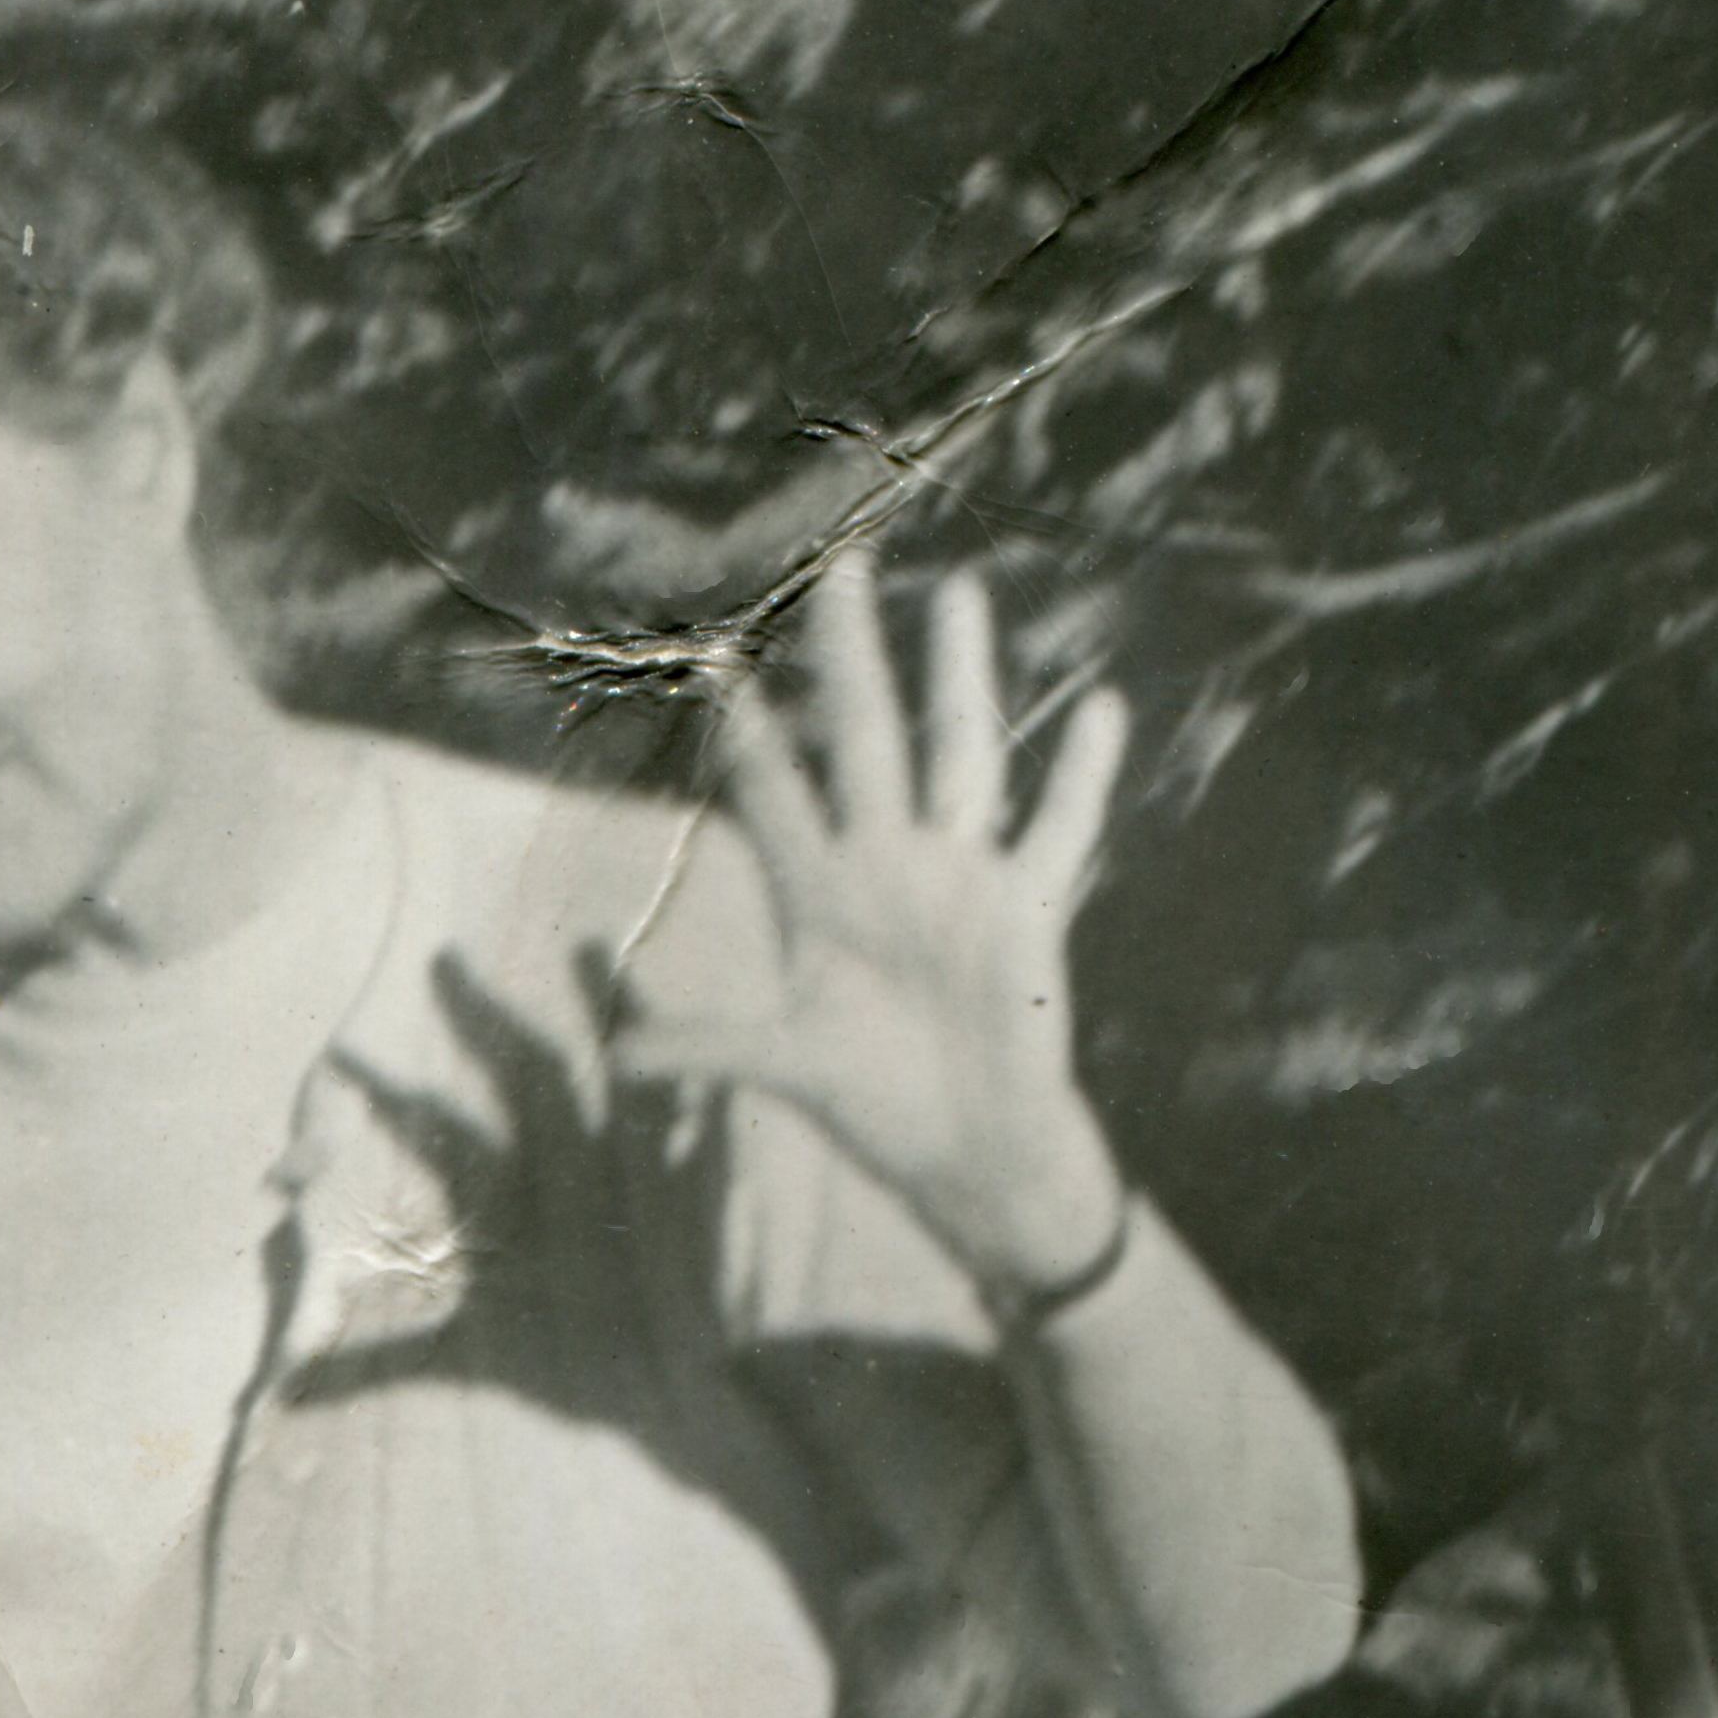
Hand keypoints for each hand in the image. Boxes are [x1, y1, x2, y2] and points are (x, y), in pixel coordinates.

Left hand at [614, 557, 1131, 1301]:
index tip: (726, 660)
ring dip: (964, 678)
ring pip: (963, 754)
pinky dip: (1083, 773)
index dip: (751, 733)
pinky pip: (1061, 827)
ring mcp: (960, 878)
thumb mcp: (785, 1067)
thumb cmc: (875, 1107)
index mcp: (821, 895)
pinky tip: (1100, 707)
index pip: (776, 794)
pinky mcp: (1028, 906)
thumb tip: (617, 1059)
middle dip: (854, 657)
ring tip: (962, 596)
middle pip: (870, 737)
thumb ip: (708, 1048)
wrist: (971, 1149)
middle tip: (844, 567)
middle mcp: (888, 866)